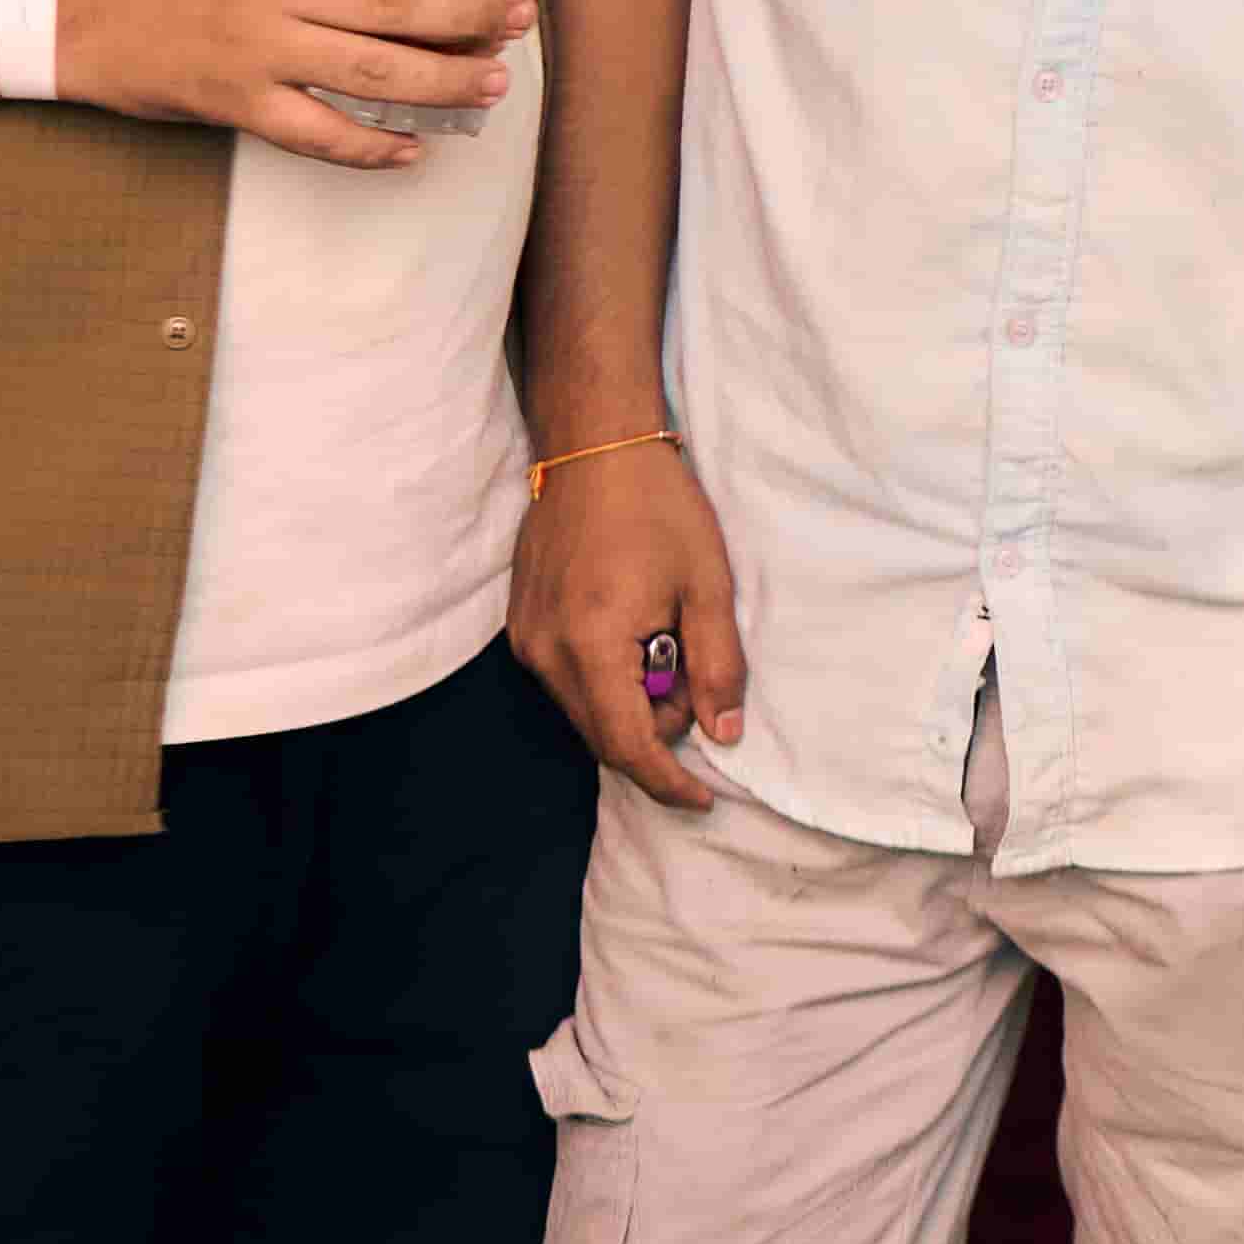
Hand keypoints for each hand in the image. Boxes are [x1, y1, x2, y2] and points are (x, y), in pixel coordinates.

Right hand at [56, 0, 528, 166]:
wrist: (59, 0)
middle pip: (391, 1)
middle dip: (469, 12)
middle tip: (517, 15)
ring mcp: (251, 49)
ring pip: (370, 72)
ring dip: (444, 80)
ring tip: (491, 79)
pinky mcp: (232, 103)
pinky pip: (315, 134)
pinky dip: (370, 147)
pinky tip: (413, 146)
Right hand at [507, 432, 752, 801]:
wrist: (595, 446)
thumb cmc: (659, 508)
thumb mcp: (708, 585)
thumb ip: (716, 665)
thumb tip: (723, 733)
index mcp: (591, 645)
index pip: (626, 745)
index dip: (667, 781)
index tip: (704, 797)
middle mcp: (545, 653)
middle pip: (601, 735)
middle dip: (655, 732)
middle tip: (695, 682)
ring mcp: (525, 639)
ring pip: (583, 709)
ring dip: (631, 703)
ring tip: (667, 643)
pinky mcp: (520, 625)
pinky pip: (565, 680)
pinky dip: (605, 678)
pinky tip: (636, 632)